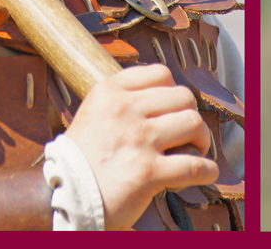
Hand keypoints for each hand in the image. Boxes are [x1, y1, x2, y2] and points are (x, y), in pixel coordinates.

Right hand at [65, 65, 217, 230]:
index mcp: (110, 91)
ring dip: (201, 139)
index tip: (170, 110)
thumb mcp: (93, 112)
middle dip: (189, 115)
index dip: (172, 92)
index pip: (161, 73)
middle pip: (182, 96)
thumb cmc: (81, 159)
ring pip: (193, 123)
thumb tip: (163, 95)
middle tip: (186, 134)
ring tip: (194, 151)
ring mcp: (138, 139)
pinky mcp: (148, 172)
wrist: (64, 197)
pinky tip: (204, 173)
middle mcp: (125, 110)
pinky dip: (206, 170)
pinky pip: (193, 165)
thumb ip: (122, 98)